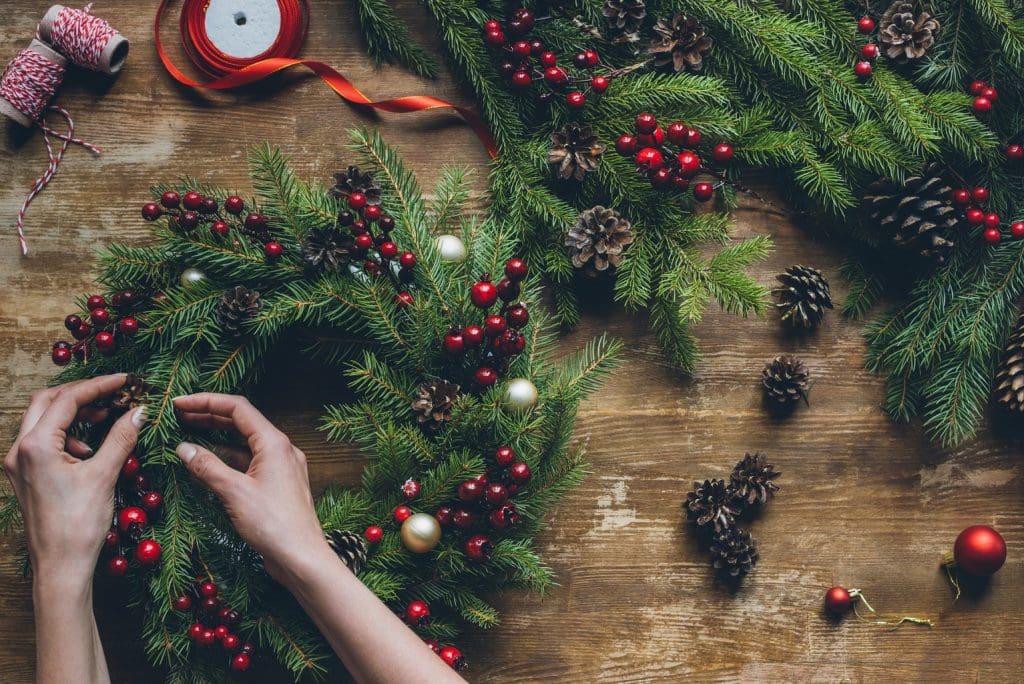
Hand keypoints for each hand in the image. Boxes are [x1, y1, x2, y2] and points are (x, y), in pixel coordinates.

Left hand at [4, 374, 143, 583]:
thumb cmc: (78, 525)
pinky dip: (66, 434)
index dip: (99, 385)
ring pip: (42, 420)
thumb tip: (140, 411)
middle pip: (46, 401)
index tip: (125, 381)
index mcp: (36, 446)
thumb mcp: (105, 475)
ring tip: (105, 418)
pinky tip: (89, 449)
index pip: (67, 399)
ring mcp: (19, 464)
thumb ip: (121, 437)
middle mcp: (19, 451)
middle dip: (80, 393)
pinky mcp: (25, 475)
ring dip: (73, 413)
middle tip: (111, 392)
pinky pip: (43, 440)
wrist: (60, 567)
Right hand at [172, 393, 329, 582]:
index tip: (177, 402)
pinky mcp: (277, 485)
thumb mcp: (234, 492)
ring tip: (187, 434)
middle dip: (209, 416)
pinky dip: (227, 459)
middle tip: (178, 415)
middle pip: (242, 422)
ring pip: (245, 443)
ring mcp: (281, 467)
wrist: (301, 557)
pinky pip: (249, 463)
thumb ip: (207, 467)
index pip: (238, 408)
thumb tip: (184, 448)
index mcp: (274, 443)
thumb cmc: (272, 523)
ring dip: (217, 437)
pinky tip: (207, 463)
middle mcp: (281, 449)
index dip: (205, 401)